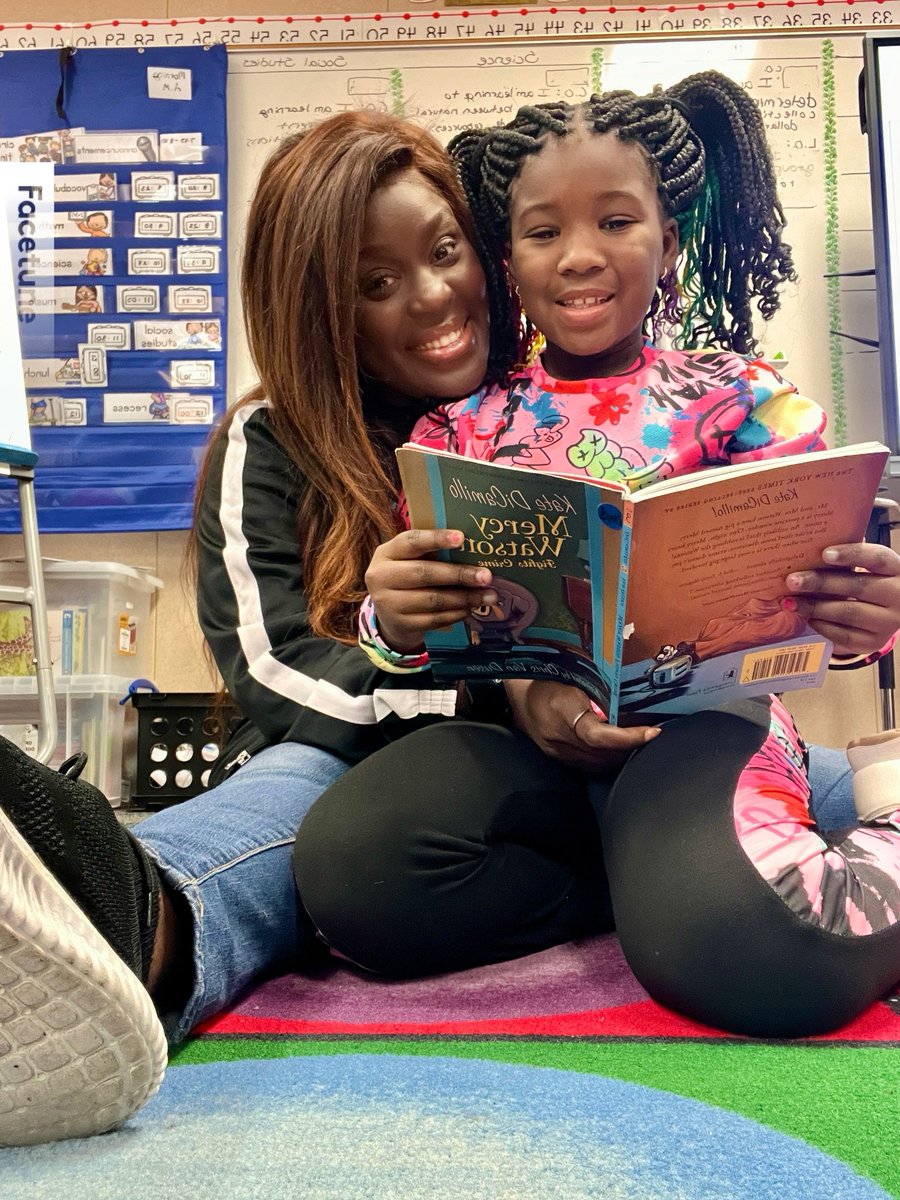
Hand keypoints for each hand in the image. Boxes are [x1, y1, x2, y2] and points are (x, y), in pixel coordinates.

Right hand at [365, 528, 497, 654]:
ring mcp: (388, 604)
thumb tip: (474, 550)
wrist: (388, 615)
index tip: (462, 538)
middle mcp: (381, 577)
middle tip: (486, 576)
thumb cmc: (406, 578)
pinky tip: (470, 608)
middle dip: (460, 574)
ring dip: (465, 598)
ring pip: (433, 600)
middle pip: (425, 573)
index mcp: (386, 553)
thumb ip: (432, 554)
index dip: (436, 539)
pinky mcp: (401, 624)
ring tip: (488, 596)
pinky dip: (456, 613)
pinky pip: (435, 619)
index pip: (411, 542)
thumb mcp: (409, 560)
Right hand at [503, 678, 659, 773]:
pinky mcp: (558, 758)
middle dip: (631, 745)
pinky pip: (589, 764)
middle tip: (650, 732)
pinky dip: (607, 757)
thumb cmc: (547, 677)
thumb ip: (598, 689)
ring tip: (638, 740)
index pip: (598, 736)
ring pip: (598, 763)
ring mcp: (557, 751)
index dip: (627, 738)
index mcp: (561, 710)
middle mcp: (558, 737)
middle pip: (603, 753)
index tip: (651, 732)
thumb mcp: (573, 675)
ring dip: (621, 754)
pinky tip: (618, 748)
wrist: (517, 695)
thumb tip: (631, 696)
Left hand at [783, 541, 899, 657]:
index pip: (877, 558)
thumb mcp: (867, 569)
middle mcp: (898, 595)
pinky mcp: (874, 642)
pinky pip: (844, 635)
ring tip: (790, 602)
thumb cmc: (869, 582)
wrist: (886, 615)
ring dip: (815, 607)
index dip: (851, 554)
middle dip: (821, 583)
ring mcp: (888, 622)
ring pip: (848, 612)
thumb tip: (806, 550)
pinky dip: (822, 625)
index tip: (824, 554)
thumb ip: (846, 560)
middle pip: (858, 586)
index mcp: (897, 570)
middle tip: (792, 581)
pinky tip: (808, 618)